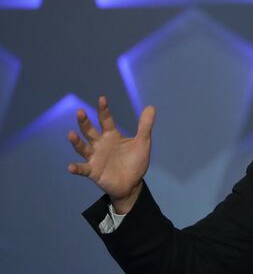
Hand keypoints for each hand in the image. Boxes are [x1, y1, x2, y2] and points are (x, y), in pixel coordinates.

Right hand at [67, 96, 155, 213]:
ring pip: (83, 148)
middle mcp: (100, 144)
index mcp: (111, 136)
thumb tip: (151, 107)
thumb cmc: (135, 161)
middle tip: (80, 112)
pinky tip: (70, 167)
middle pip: (90, 131)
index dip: (104, 110)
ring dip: (76, 142)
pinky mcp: (93, 171)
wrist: (132, 183)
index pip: (106, 120)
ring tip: (71, 134)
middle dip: (84, 122)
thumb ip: (145, 125)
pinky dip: (76, 168)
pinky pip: (83, 169)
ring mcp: (95, 157)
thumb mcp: (142, 142)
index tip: (102, 98)